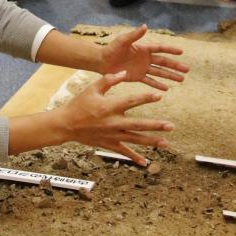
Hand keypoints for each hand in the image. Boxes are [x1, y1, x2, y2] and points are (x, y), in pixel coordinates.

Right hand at [59, 72, 174, 164]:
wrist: (66, 125)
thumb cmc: (79, 104)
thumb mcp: (92, 88)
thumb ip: (109, 79)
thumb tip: (124, 72)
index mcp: (110, 106)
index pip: (132, 101)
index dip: (146, 98)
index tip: (159, 96)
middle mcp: (113, 122)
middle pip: (139, 124)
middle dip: (156, 126)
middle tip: (170, 126)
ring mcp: (112, 135)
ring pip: (135, 139)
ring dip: (151, 141)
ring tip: (166, 143)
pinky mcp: (109, 144)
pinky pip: (124, 152)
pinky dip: (134, 157)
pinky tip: (145, 162)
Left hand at [97, 24, 187, 89]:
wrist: (102, 61)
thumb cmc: (112, 48)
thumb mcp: (123, 40)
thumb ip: (135, 35)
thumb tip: (145, 25)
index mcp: (143, 48)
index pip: (160, 48)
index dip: (171, 50)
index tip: (181, 52)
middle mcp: (145, 58)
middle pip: (164, 62)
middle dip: (175, 66)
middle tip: (187, 70)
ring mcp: (143, 68)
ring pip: (160, 72)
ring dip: (170, 76)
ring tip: (182, 80)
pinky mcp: (137, 77)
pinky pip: (150, 81)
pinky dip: (158, 85)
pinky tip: (167, 89)